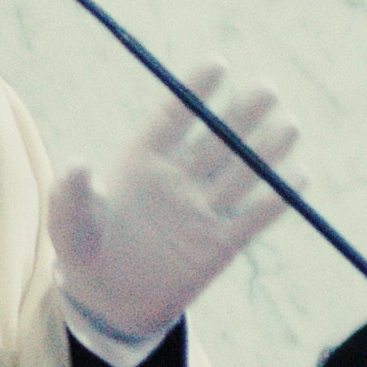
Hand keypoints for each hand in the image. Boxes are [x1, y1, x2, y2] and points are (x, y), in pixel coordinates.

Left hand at [48, 61, 300, 350]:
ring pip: (241, 172)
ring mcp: (202, 208)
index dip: (195, 91)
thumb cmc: (84, 251)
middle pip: (216, 138)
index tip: (218, 64)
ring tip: (289, 125)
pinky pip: (252, 218)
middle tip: (267, 88)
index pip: (174, 117)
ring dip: (265, 150)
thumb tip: (77, 163)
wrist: (108, 301)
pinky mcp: (220, 244)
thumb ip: (70, 196)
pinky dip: (275, 200)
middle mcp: (178, 177)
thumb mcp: (67, 226)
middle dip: (241, 114)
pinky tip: (298, 177)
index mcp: (142, 160)